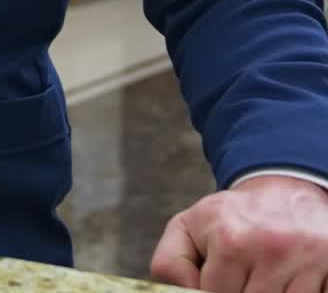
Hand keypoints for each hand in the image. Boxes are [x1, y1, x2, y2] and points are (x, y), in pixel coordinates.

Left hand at [150, 174, 327, 289]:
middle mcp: (269, 246)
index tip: (221, 278)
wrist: (283, 194)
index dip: (215, 291)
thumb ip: (171, 263)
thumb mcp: (189, 228)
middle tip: (246, 276)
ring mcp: (306, 259)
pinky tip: (293, 281)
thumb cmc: (231, 218)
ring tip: (268, 277)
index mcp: (228, 238)